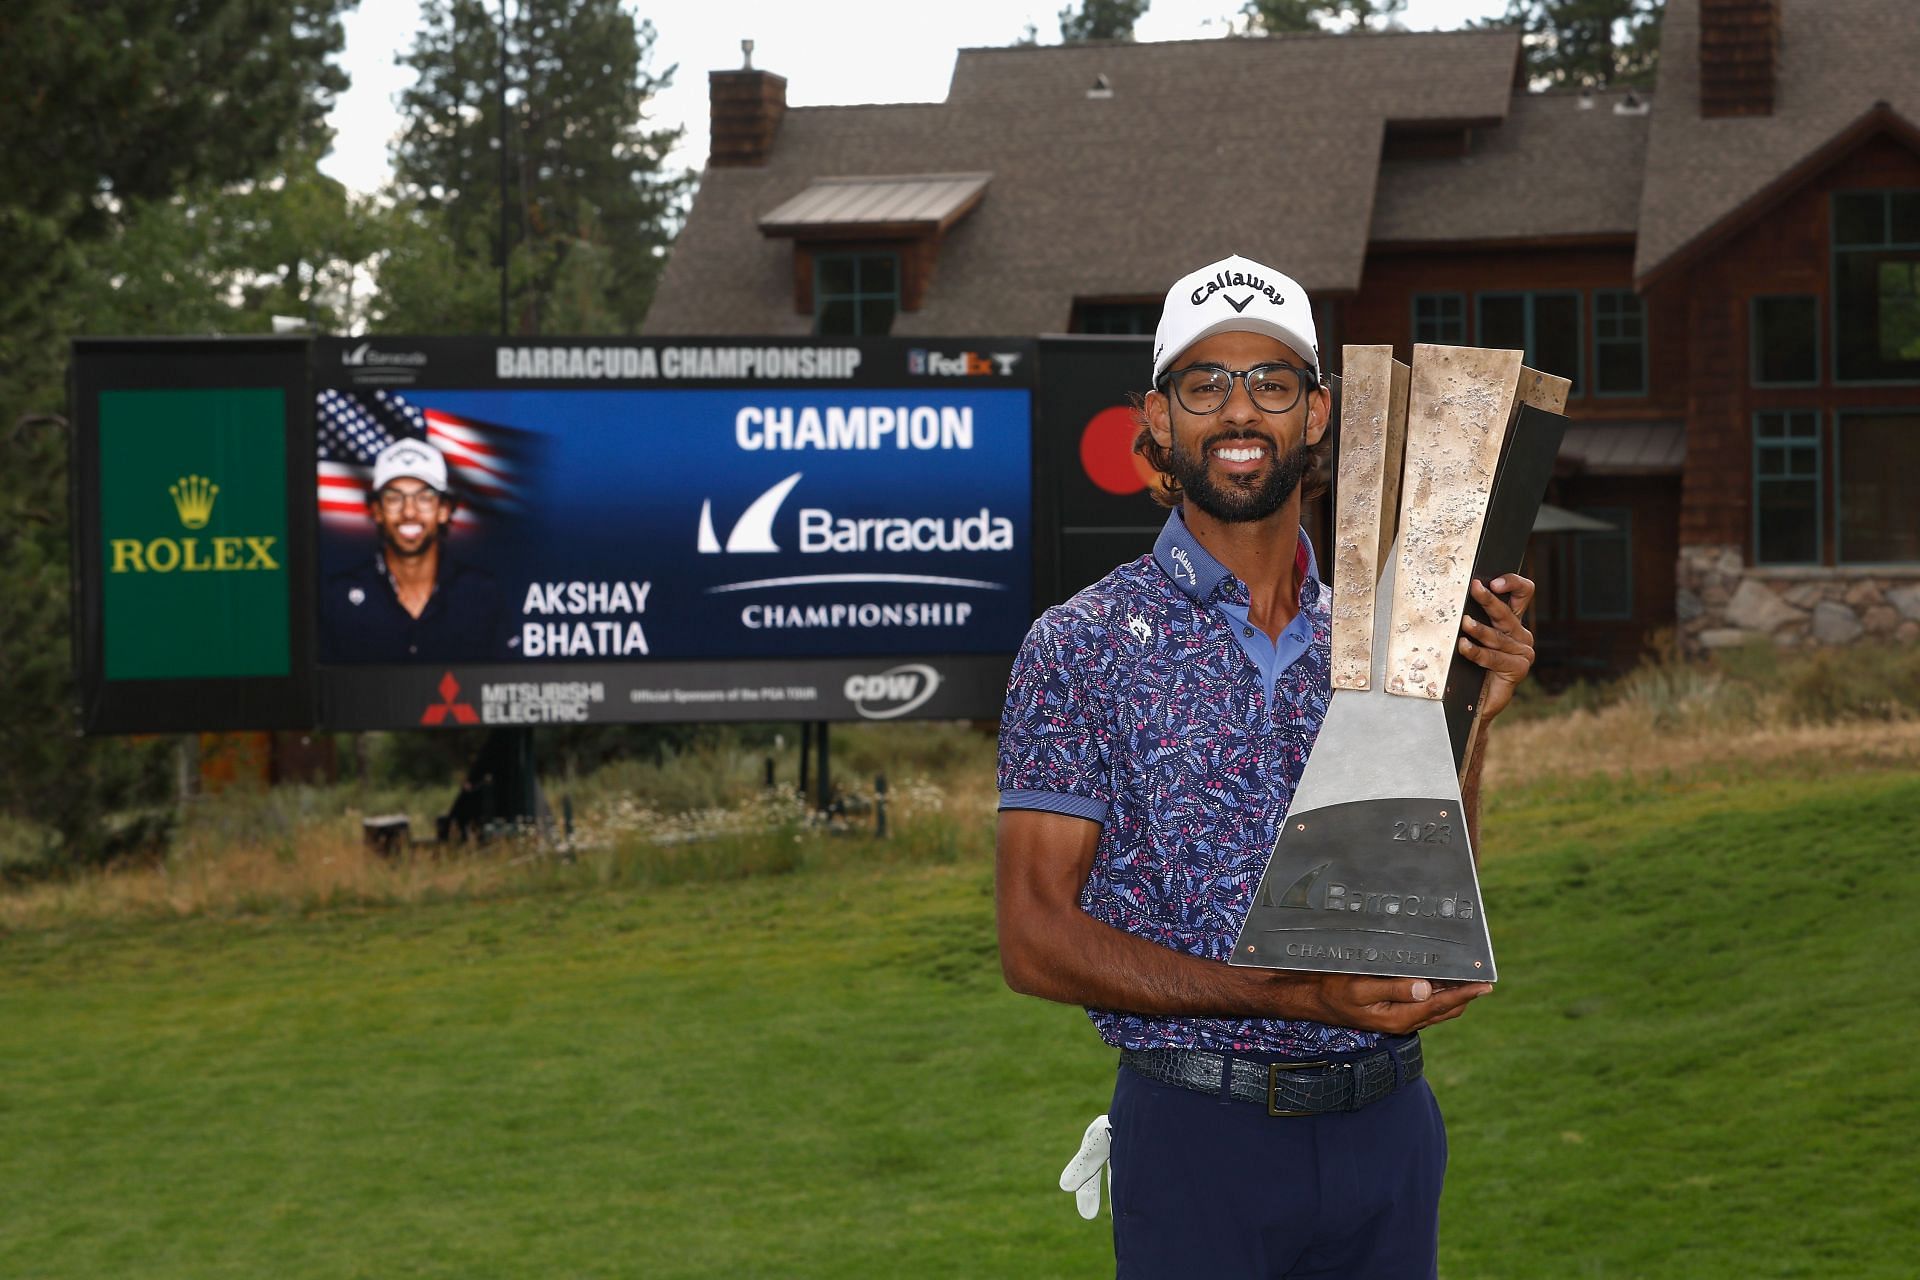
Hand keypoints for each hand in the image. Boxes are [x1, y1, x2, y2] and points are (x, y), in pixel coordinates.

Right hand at [1307, 974, 1491, 1035]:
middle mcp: (1405, 1021)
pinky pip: (1427, 1006)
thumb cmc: (1334, 992)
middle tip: (1483, 976)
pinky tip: (1442, 981)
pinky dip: (1440, 994)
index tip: (1485, 984)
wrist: (1316, 1001)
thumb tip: (1426, 988)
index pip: (1441, 1004)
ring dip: (1455, 995)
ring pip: (1438, 1009)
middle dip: (1466, 994)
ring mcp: (1401, 1019)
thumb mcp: (1360, 987)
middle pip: (1446, 1009)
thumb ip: (1393, 988)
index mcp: (1399, 1017)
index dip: (1465, 993)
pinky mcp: (1396, 1013)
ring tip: (1471, 978)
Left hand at [1457, 573, 1535, 719]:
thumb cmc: (1469, 668)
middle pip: (1506, 612)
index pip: (1523, 593)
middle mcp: (1520, 634)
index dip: (1513, 583)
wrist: (1475, 703)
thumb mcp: (1470, 637)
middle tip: (1474, 588)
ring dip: (1478, 629)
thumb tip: (1452, 597)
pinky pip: (1494, 657)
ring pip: (1497, 636)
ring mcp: (1523, 652)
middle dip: (1488, 599)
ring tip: (1464, 623)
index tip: (1494, 582)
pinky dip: (1477, 652)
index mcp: (1511, 621)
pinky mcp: (1519, 668)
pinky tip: (1464, 647)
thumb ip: (1471, 618)